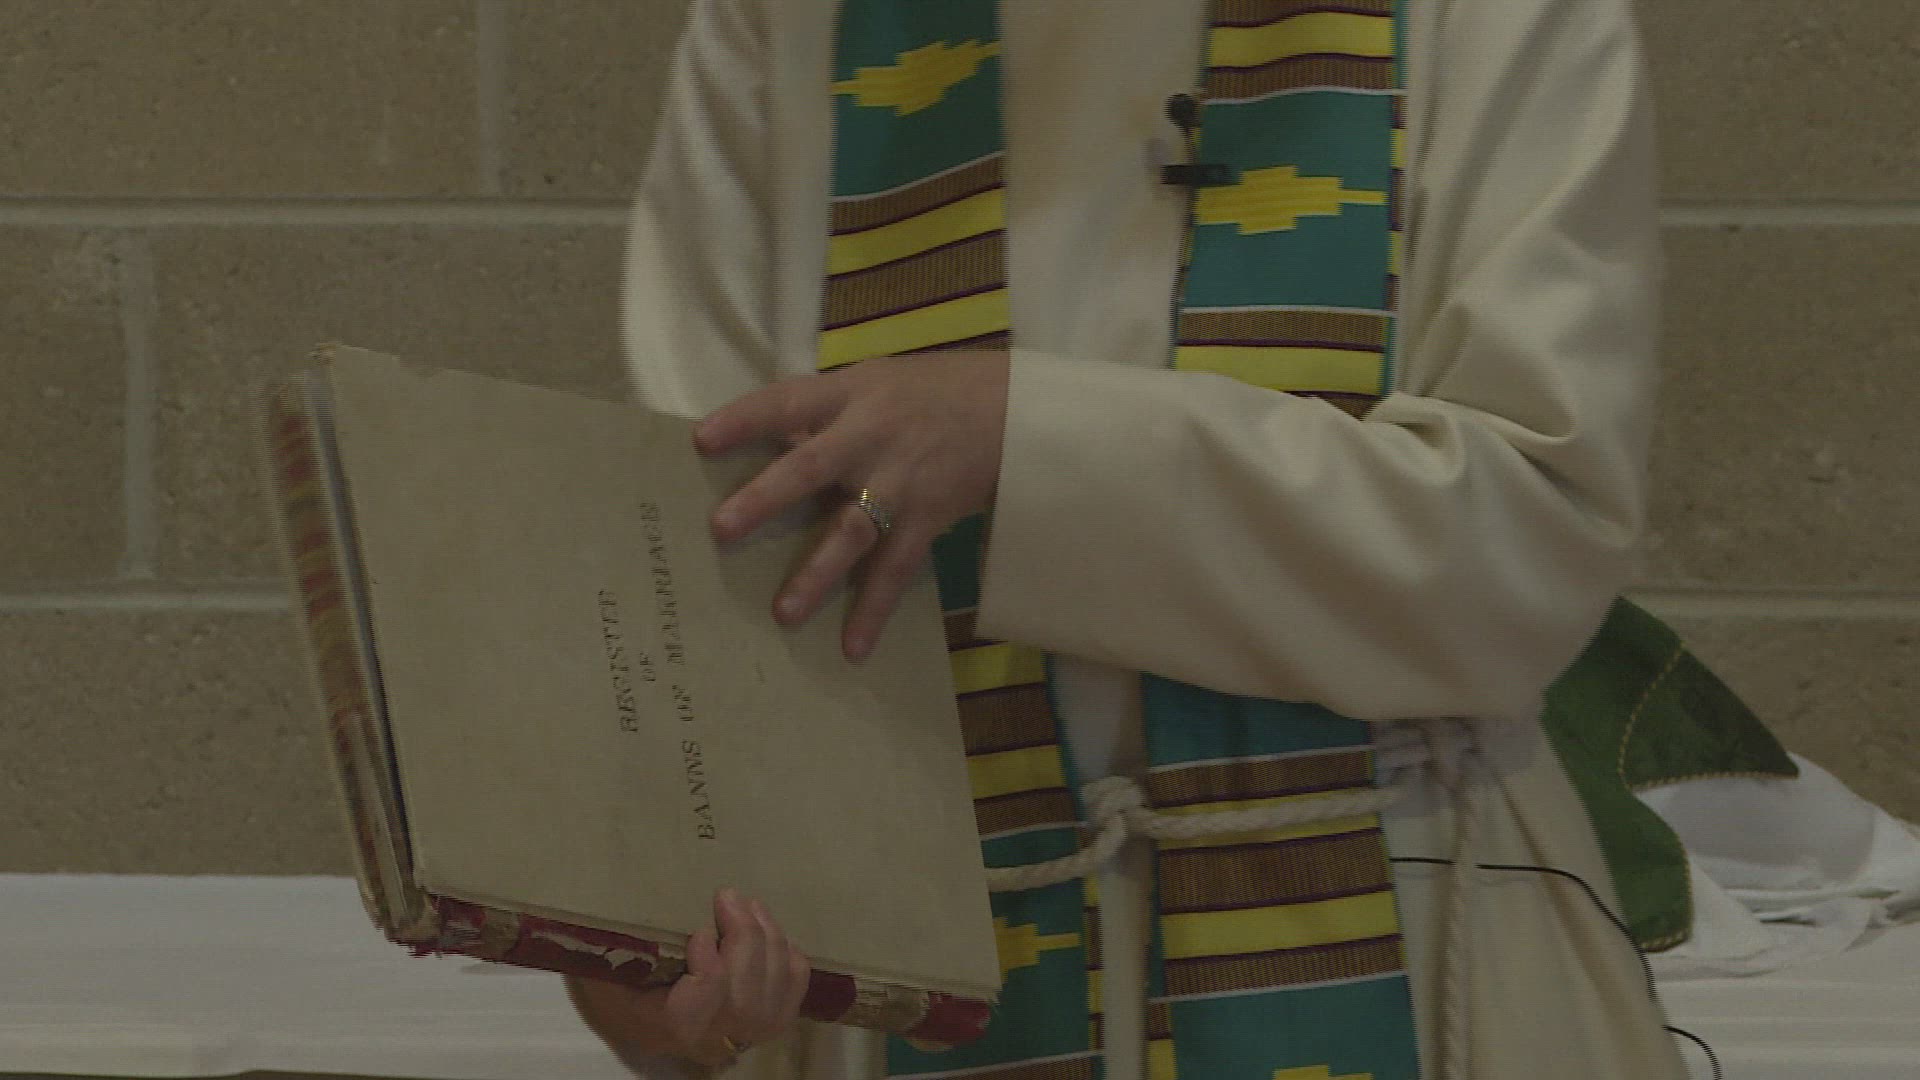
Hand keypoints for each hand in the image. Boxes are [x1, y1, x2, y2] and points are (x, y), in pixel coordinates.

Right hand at [568, 888, 810, 1070]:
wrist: (665, 1029)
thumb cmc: (630, 998)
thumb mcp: (608, 983)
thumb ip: (613, 955)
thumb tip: (606, 912)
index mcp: (677, 1025)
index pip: (707, 997)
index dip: (710, 961)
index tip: (699, 931)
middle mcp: (720, 1034)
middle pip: (747, 986)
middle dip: (743, 933)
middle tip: (728, 896)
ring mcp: (753, 1029)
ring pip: (775, 980)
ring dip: (767, 934)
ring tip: (749, 905)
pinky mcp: (775, 1019)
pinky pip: (796, 983)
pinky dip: (790, 953)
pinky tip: (772, 932)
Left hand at [695, 350, 1009, 660]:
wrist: (1014, 411)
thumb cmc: (932, 393)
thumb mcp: (874, 383)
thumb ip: (823, 411)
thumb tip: (764, 444)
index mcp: (852, 394)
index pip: (789, 401)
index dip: (746, 419)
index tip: (701, 441)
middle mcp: (872, 436)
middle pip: (812, 466)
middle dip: (767, 498)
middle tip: (722, 529)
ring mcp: (901, 482)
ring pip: (854, 529)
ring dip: (818, 572)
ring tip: (784, 613)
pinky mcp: (929, 519)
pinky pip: (897, 569)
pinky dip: (875, 610)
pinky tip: (853, 648)